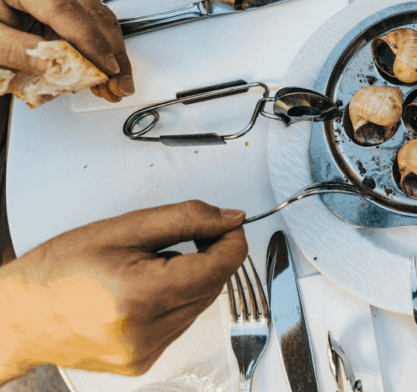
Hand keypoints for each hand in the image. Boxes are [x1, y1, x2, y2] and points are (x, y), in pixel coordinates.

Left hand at [0, 0, 133, 101]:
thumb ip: (17, 50)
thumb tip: (55, 68)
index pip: (65, 10)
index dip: (89, 43)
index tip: (105, 68)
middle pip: (93, 16)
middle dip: (111, 55)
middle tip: (118, 85)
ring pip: (102, 21)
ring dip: (112, 56)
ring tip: (115, 85)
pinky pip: (96, 25)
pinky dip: (102, 51)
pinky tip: (104, 71)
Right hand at [0, 201, 246, 380]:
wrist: (18, 314)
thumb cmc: (60, 269)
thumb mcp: (123, 228)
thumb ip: (185, 219)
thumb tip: (230, 219)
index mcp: (140, 295)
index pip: (219, 267)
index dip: (231, 240)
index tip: (227, 224)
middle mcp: (145, 332)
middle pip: (213, 286)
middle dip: (208, 257)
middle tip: (180, 238)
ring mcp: (145, 353)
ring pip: (200, 306)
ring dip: (190, 280)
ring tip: (148, 268)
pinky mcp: (143, 363)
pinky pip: (180, 324)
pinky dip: (174, 303)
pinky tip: (143, 292)